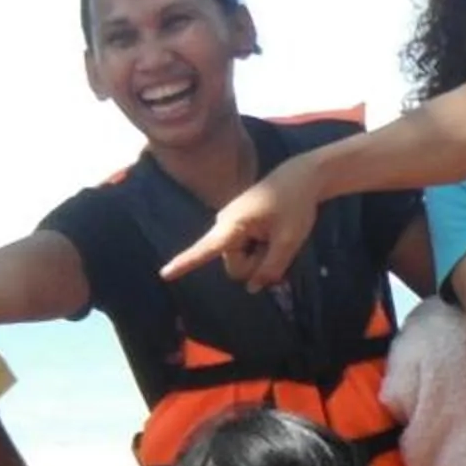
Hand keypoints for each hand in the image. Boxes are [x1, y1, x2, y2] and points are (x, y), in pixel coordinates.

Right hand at [157, 167, 319, 292]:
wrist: (301, 177)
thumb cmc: (296, 205)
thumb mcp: (289, 241)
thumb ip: (270, 268)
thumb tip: (251, 288)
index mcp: (233, 224)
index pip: (206, 249)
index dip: (185, 263)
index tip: (164, 274)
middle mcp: (225, 225)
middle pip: (234, 266)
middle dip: (255, 265)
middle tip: (279, 245)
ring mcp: (230, 226)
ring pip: (240, 260)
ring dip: (260, 257)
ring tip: (277, 235)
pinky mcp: (238, 227)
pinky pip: (244, 250)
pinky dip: (259, 250)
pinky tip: (274, 235)